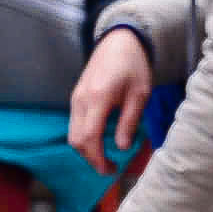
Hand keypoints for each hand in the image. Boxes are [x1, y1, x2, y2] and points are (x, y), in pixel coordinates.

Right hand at [68, 28, 151, 173]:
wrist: (119, 41)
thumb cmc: (134, 66)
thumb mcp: (140, 94)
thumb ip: (129, 121)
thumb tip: (122, 148)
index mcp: (97, 98)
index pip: (89, 137)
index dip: (97, 158)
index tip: (110, 170)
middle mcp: (81, 100)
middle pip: (76, 140)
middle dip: (91, 158)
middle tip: (110, 168)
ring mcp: (76, 98)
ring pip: (73, 133)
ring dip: (87, 149)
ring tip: (107, 156)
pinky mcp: (76, 97)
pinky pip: (75, 123)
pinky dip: (85, 137)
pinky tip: (101, 140)